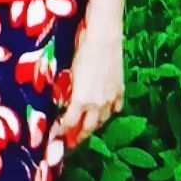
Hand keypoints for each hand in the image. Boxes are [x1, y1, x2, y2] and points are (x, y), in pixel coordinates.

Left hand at [57, 21, 124, 149]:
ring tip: (88, 128)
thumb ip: (70, 91)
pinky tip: (107, 111)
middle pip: (88, 127)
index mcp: (81, 100)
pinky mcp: (120, 90)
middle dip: (79, 135)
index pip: (70, 123)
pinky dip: (110, 111)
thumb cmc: (81, 53)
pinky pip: (116, 108)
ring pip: (103, 120)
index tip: (59, 136)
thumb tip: (67, 102)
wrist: (103, 40)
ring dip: (94, 125)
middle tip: (73, 141)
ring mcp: (111, 98)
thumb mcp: (70, 74)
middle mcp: (97, 104)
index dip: (64, 131)